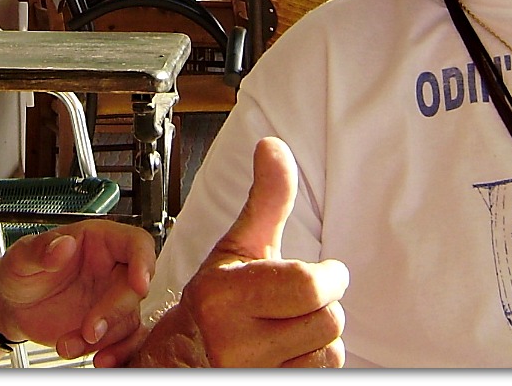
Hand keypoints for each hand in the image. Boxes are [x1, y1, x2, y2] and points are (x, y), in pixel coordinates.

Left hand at [0, 219, 154, 363]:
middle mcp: (111, 269)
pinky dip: (117, 354)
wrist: (11, 305)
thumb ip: (41, 250)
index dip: (144, 260)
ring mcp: (111, 299)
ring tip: (70, 346)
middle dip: (116, 312)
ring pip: (130, 320)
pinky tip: (99, 360)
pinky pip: (125, 342)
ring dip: (107, 339)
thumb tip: (63, 244)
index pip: (135, 243)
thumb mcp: (22, 256)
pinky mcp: (108, 327)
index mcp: (99, 241)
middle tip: (89, 330)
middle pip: (135, 287)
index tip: (139, 283)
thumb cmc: (20, 270)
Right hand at [129, 137, 347, 366]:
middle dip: (323, 306)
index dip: (329, 278)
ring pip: (329, 353)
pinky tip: (290, 351)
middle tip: (300, 301)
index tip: (325, 272)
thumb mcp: (236, 246)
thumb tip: (273, 147)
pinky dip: (313, 363)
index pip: (309, 287)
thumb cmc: (214, 301)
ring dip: (319, 338)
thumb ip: (266, 199)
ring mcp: (250, 374)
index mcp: (224, 297)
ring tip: (290, 326)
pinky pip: (320, 376)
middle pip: (328, 321)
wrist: (182, 357)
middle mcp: (235, 342)